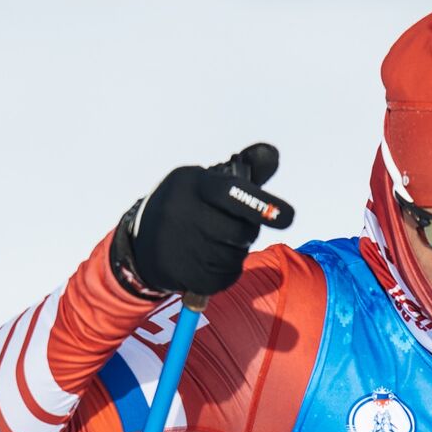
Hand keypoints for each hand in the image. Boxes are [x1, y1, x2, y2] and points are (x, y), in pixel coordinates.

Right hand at [116, 143, 295, 297]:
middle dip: (246, 232)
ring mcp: (179, 245)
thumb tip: (273, 154)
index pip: (232, 193)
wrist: (142, 243)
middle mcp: (182, 213)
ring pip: (234, 257)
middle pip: (241, 232)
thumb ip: (246, 171)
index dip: (262, 205)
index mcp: (193, 183)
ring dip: (234, 252)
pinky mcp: (182, 274)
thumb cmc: (189, 206)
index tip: (288, 217)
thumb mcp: (210, 182)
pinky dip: (225, 271)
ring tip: (213, 241)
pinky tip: (207, 259)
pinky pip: (225, 277)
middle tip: (230, 226)